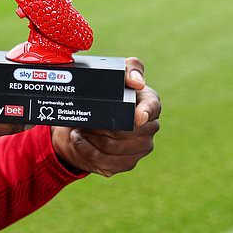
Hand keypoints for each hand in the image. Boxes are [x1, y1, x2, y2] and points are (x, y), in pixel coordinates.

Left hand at [51, 57, 160, 176]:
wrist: (86, 123)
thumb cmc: (104, 96)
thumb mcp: (115, 74)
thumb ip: (130, 68)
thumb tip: (137, 82)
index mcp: (149, 103)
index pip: (153, 108)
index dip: (145, 113)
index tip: (136, 117)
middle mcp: (149, 128)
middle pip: (127, 132)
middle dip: (103, 126)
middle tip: (87, 119)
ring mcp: (140, 148)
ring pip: (113, 148)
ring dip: (91, 138)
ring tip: (79, 129)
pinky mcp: (126, 163)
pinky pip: (105, 162)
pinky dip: (86, 150)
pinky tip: (79, 140)